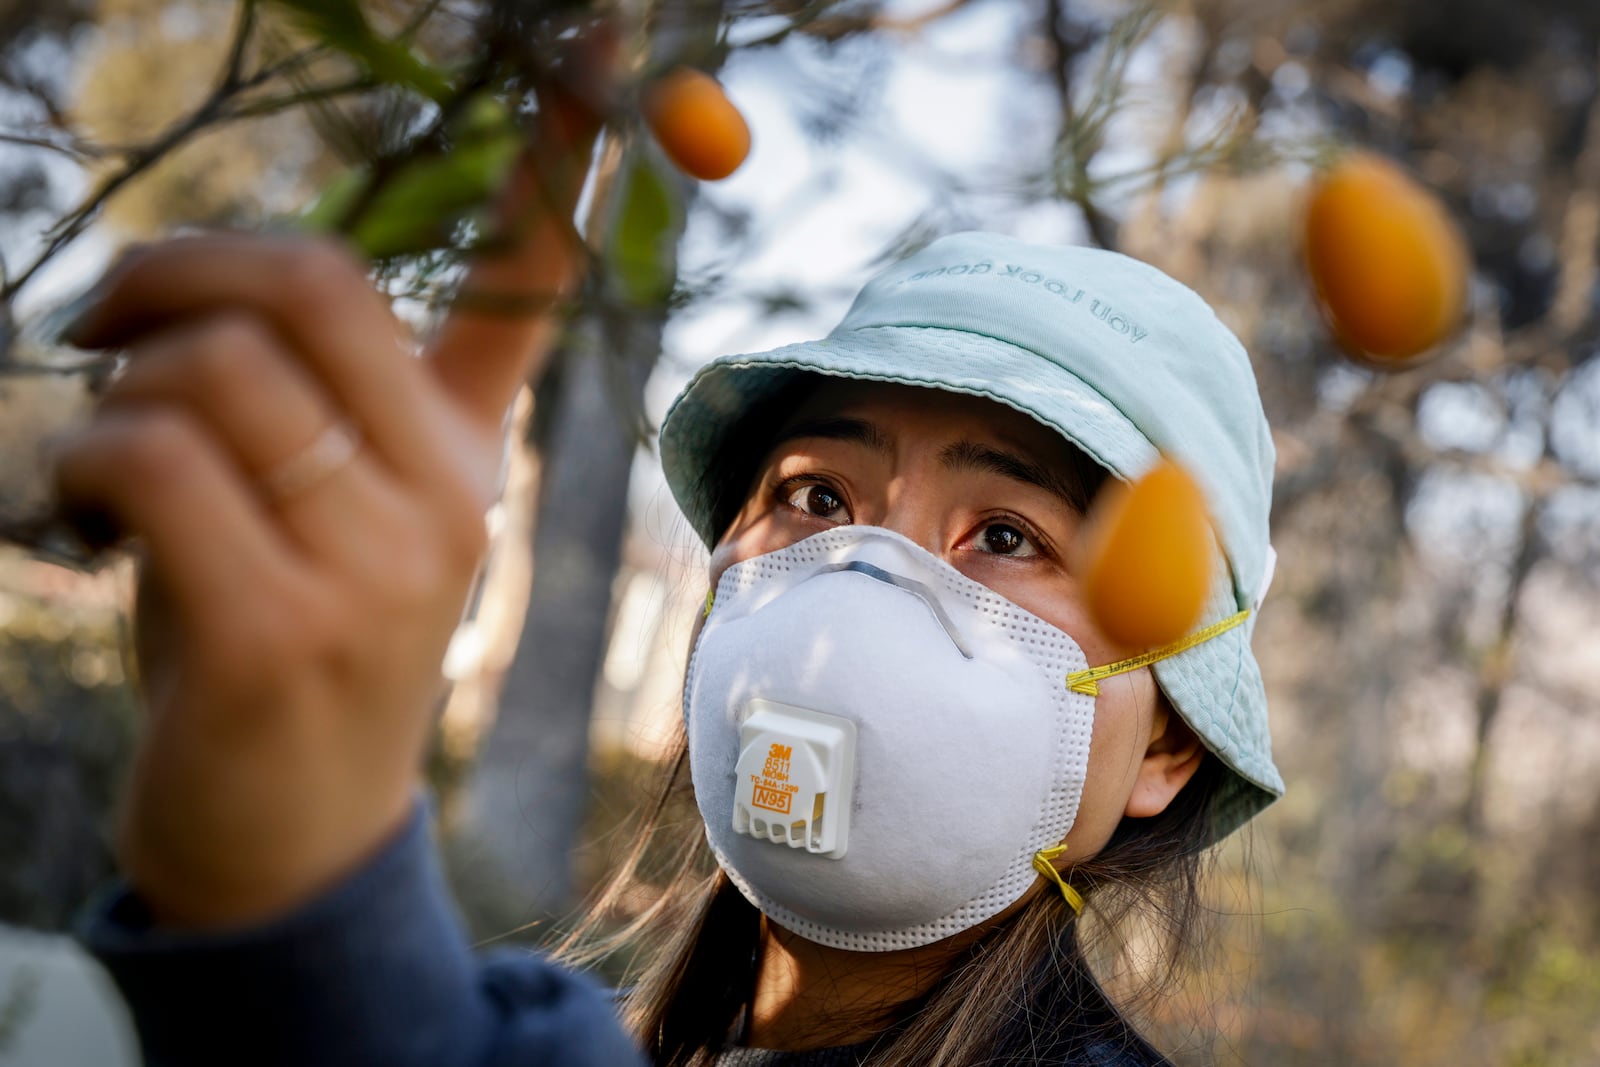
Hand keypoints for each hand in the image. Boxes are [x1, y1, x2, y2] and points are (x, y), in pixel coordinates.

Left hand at [53, 115, 597, 926]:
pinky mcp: (282, 626)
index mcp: (466, 456)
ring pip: (208, 371)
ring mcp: (378, 565)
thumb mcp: (325, 512)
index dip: (558, 163)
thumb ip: (310, 399)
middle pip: (310, 284)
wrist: (293, 841)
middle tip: (107, 319)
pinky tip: (79, 517)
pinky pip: (150, 458)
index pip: (524, 292)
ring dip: (108, 397)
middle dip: (174, 270)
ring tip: (99, 466)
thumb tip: (222, 281)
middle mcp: (447, 497)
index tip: (605, 46)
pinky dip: (77, 465)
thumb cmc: (288, 644)